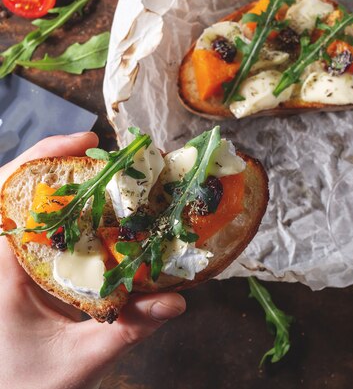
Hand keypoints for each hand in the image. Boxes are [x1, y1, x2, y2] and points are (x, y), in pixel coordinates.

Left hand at [0, 133, 185, 388]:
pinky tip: (82, 208)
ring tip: (91, 167)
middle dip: (47, 157)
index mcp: (0, 272)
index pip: (6, 196)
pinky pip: (23, 226)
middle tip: (94, 147)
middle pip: (7, 187)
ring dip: (47, 178)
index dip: (42, 159)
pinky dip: (48, 206)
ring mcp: (4, 264)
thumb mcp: (81, 358)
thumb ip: (130, 327)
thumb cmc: (26, 386)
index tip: (88, 146)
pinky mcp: (13, 271)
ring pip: (13, 203)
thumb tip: (177, 300)